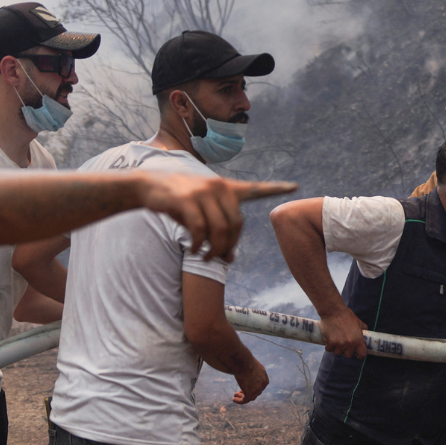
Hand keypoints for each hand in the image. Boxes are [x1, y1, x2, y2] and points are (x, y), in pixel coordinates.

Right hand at [139, 172, 296, 262]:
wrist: (149, 186)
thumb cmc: (180, 202)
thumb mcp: (202, 212)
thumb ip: (219, 230)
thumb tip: (231, 259)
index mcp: (227, 187)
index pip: (256, 189)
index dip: (276, 188)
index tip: (295, 187)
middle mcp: (219, 187)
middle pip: (237, 224)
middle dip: (229, 246)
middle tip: (219, 258)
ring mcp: (203, 192)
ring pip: (220, 230)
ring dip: (214, 249)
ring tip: (205, 257)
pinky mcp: (187, 200)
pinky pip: (200, 230)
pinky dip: (198, 245)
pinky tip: (194, 250)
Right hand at [233, 357, 269, 404]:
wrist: (242, 362)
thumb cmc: (244, 360)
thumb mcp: (250, 363)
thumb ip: (250, 369)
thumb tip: (245, 369)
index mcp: (264, 376)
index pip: (260, 384)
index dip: (253, 387)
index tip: (246, 386)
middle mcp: (262, 383)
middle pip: (256, 391)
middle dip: (248, 392)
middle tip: (239, 392)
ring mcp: (257, 389)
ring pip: (251, 396)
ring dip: (243, 397)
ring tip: (235, 395)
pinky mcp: (250, 393)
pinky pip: (245, 400)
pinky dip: (240, 401)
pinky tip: (234, 399)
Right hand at [321, 307, 367, 358]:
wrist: (333, 311)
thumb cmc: (346, 315)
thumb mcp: (358, 321)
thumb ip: (363, 328)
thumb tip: (366, 331)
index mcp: (358, 339)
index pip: (362, 353)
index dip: (360, 355)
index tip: (357, 354)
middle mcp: (350, 343)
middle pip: (348, 355)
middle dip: (345, 351)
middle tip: (343, 345)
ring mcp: (339, 344)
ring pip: (337, 353)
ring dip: (336, 349)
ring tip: (335, 342)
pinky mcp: (330, 342)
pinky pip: (329, 349)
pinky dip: (328, 346)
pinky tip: (329, 341)